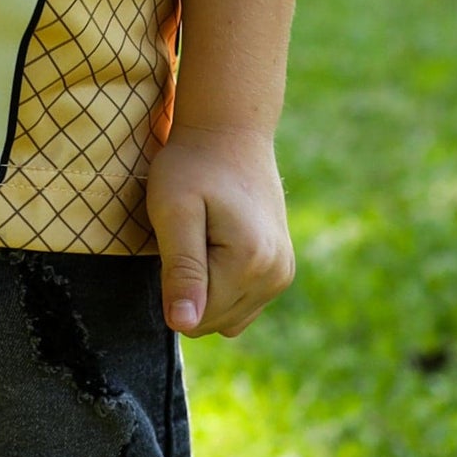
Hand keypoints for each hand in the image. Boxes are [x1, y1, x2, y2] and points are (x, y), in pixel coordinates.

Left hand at [146, 123, 294, 338]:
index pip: (196, 318)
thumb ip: (181, 271)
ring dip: (207, 289)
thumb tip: (183, 325)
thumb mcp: (173, 211)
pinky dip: (224, 287)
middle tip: (188, 237)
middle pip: (214, 322)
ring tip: (203, 239)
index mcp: (250, 263)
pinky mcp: (282, 269)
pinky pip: (244, 305)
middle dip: (191, 290)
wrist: (230, 131)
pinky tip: (216, 248)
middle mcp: (276, 275)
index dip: (173, 286)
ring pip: (229, 318)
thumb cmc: (192, 165)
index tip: (175, 242)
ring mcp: (283, 273)